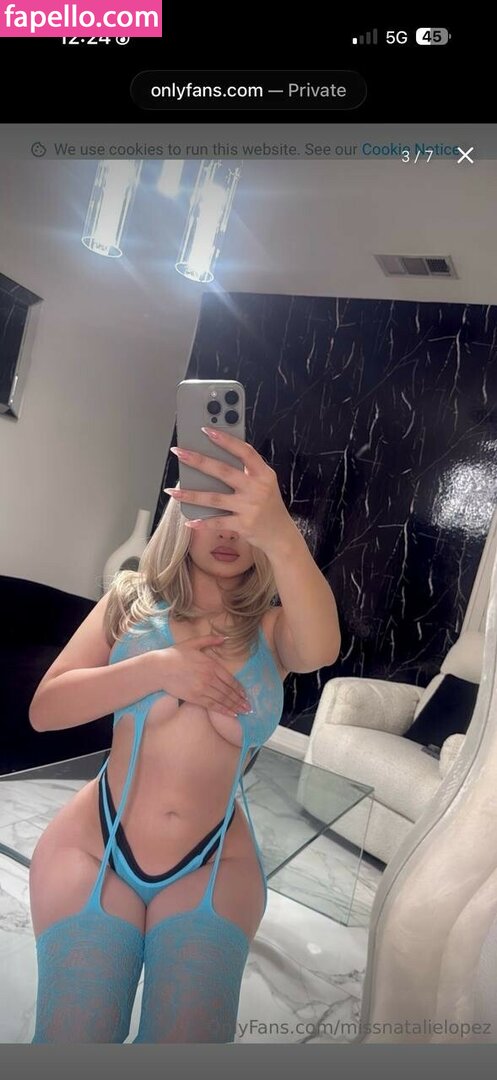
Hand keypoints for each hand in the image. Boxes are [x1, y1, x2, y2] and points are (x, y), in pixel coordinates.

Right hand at [154, 634, 251, 717]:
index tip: (245, 694)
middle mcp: (209, 678)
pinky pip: (212, 705)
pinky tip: (231, 714)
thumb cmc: (175, 654)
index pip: (230, 679)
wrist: (159, 668)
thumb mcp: (193, 643)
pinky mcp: (195, 698)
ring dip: (234, 706)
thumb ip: (210, 640)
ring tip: (243, 711)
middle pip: (228, 691)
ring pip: (222, 699)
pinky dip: (223, 710)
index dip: (239, 688)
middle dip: (240, 700)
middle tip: (249, 707)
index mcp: (211, 665)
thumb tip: (225, 638)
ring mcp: (202, 689)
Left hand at [165, 427, 291, 552]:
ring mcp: (250, 507)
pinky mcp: (244, 525)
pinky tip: (189, 520)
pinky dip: (203, 522)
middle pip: (223, 471)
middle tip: (179, 452)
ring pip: (214, 498)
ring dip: (190, 494)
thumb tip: (214, 457)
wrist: (281, 535)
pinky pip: (218, 522)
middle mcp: (257, 489)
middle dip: (198, 460)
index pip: (244, 451)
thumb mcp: (264, 484)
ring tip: (172, 491)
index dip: (226, 439)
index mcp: (263, 474)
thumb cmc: (268, 505)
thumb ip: (245, 471)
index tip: (206, 430)